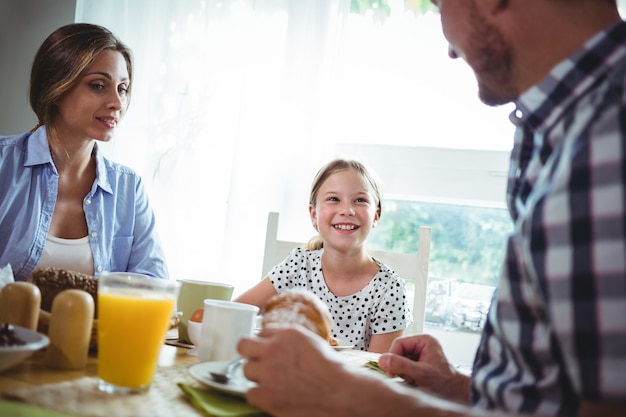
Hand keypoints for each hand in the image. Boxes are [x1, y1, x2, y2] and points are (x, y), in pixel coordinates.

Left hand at [237, 324, 356, 416]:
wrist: (339, 393)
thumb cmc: (330, 368)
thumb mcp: (310, 340)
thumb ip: (287, 337)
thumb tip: (271, 338)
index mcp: (286, 334)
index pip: (260, 332)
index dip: (265, 342)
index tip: (269, 351)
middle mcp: (273, 350)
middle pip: (244, 347)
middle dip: (253, 354)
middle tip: (263, 363)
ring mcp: (268, 373)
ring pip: (246, 370)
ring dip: (257, 375)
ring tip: (274, 381)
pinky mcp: (266, 395)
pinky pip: (250, 393)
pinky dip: (259, 395)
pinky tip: (272, 394)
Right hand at [378, 334, 471, 403]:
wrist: (455, 394)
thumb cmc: (444, 383)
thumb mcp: (421, 374)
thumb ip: (402, 365)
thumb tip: (382, 359)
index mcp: (424, 340)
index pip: (398, 343)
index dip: (392, 357)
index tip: (392, 373)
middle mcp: (421, 345)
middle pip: (398, 352)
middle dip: (399, 366)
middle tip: (406, 378)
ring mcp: (419, 354)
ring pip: (399, 360)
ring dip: (402, 372)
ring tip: (412, 380)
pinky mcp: (418, 364)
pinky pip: (403, 367)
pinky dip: (405, 376)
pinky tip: (413, 381)